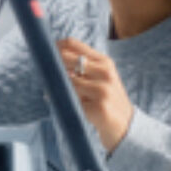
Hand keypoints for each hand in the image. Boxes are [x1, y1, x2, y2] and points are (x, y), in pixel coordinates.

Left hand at [56, 37, 133, 152]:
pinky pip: (71, 100)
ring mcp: (103, 89)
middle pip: (67, 59)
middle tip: (45, 74)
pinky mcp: (99, 107)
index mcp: (103, 61)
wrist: (126, 126)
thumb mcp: (100, 78)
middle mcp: (105, 72)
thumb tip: (49, 60)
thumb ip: (81, 67)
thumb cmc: (106, 100)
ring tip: (57, 93)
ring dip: (57, 87)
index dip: (54, 47)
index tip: (44, 54)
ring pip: (67, 81)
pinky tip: (63, 104)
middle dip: (52, 66)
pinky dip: (62, 102)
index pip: (72, 44)